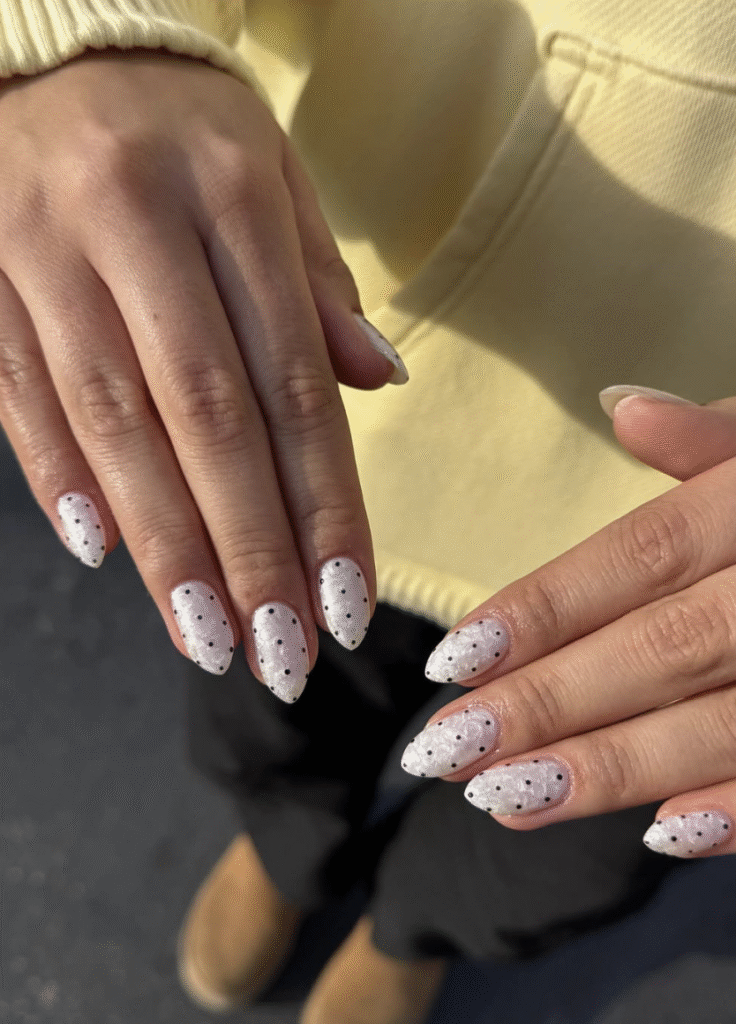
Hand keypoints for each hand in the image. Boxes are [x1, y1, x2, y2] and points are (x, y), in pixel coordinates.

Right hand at [0, 47, 406, 700]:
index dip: (322, 503)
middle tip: (281, 658)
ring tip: (208, 640)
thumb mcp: (272, 179)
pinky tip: (105, 553)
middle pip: (203, 419)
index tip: (344, 604)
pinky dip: (61, 476)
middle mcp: (137, 223)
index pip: (292, 382)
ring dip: (164, 547)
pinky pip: (19, 389)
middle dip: (248, 553)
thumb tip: (379, 386)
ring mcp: (45, 250)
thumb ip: (320, 289)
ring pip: (112, 424)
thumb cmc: (186, 131)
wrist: (54, 44)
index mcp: (232, 197)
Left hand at [401, 388, 735, 857]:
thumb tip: (622, 405)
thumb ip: (719, 439)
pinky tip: (661, 835)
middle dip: (546, 704)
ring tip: (506, 799)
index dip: (543, 608)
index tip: (450, 660)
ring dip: (615, 768)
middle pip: (662, 647)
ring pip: (723, 718)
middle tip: (441, 751)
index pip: (639, 558)